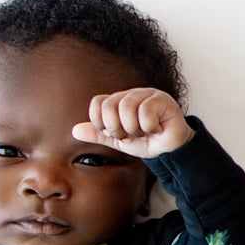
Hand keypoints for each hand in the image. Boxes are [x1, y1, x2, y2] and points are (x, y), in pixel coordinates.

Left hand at [73, 89, 192, 157]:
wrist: (170, 150)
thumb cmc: (147, 142)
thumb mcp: (119, 141)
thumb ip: (98, 135)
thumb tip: (74, 131)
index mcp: (119, 101)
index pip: (98, 102)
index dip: (100, 121)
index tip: (112, 134)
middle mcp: (131, 94)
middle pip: (110, 104)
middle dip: (116, 128)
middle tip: (128, 137)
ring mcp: (147, 95)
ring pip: (127, 106)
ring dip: (133, 128)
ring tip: (143, 133)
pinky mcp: (163, 100)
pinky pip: (146, 110)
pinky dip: (148, 126)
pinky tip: (156, 129)